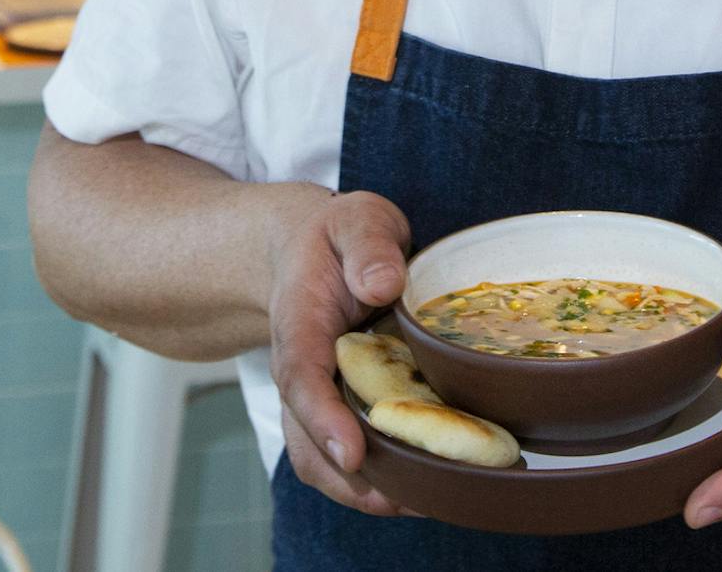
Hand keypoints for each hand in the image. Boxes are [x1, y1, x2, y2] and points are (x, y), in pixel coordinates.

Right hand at [264, 187, 414, 515]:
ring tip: (422, 501)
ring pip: (321, 460)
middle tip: (406, 498)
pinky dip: (375, 480)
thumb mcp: (356, 220)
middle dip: (349, 477)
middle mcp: (298, 371)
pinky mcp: (334, 412)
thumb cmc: (338, 238)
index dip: (322, 419)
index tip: (351, 451)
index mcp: (300, 323)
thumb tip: (382, 284)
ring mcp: (313, 398)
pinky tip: (423, 484)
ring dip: (364, 490)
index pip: (301, 377)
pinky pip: (344, 458)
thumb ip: (368, 244)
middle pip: (305, 438)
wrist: (307, 254)